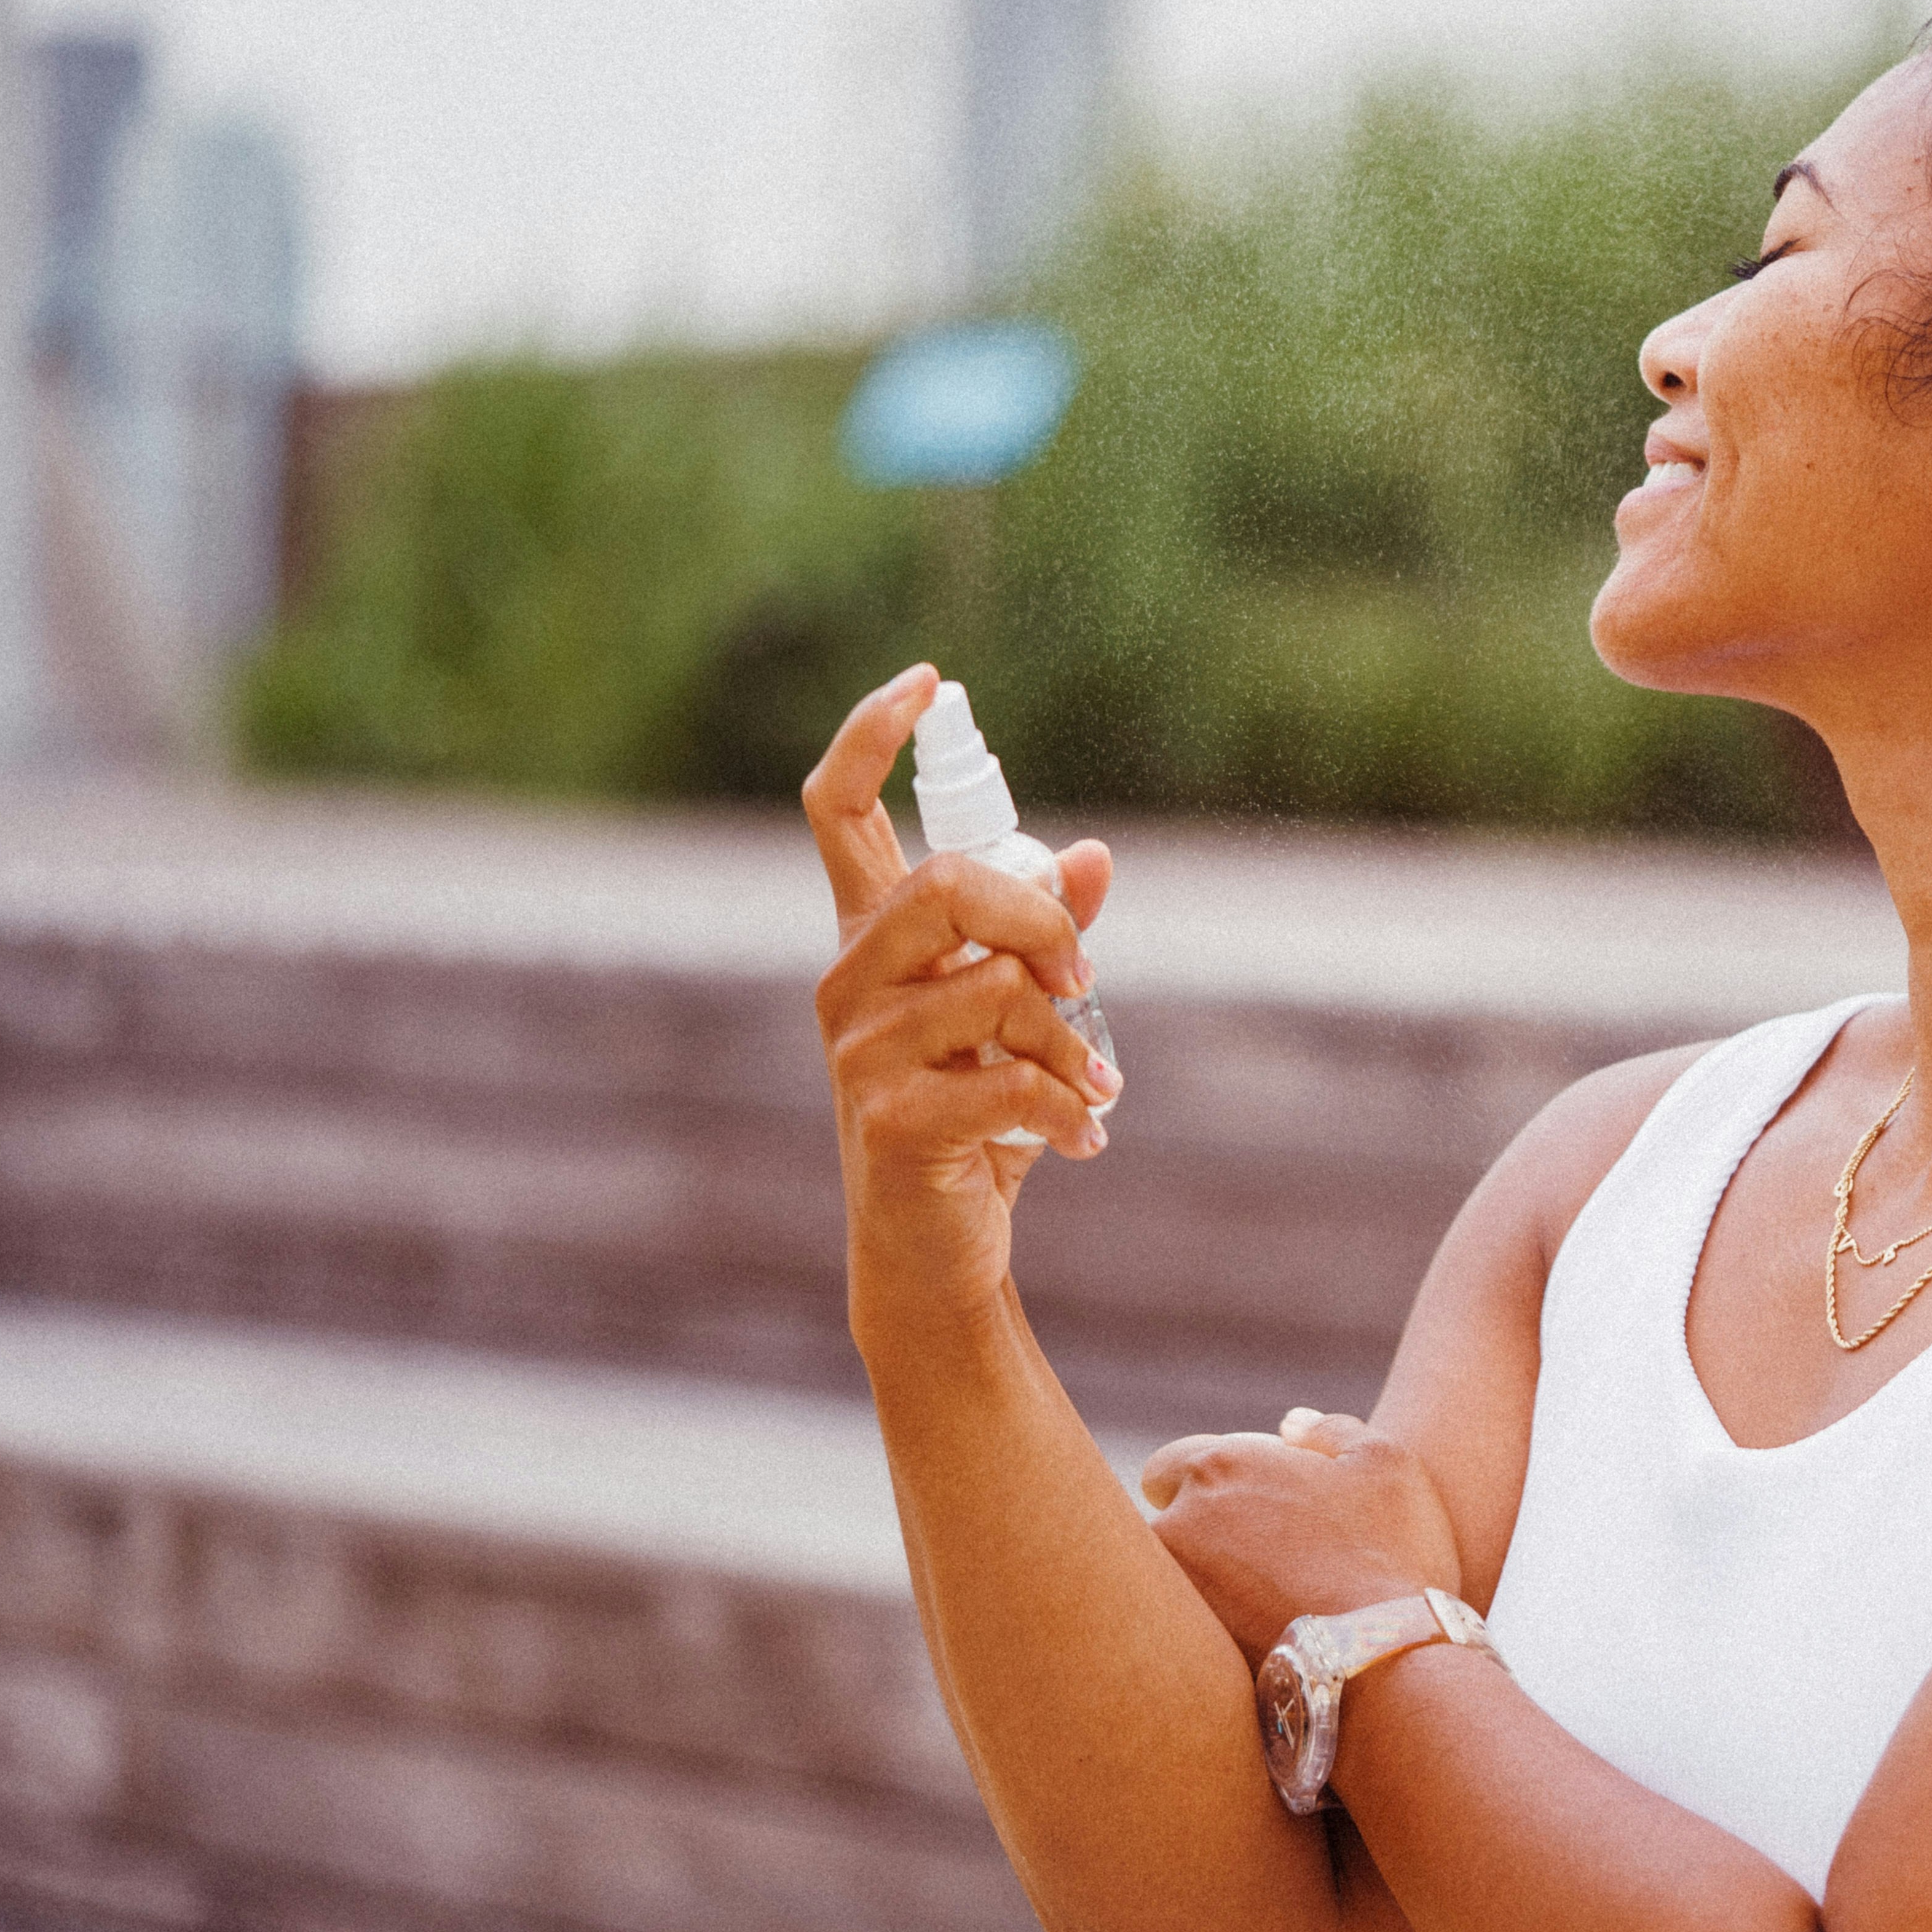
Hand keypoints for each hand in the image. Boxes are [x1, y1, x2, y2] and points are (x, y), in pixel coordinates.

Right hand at [804, 663, 1120, 1290]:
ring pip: (996, 990)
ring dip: (1069, 1043)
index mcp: (872, 942)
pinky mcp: (888, 1120)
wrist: (934, 1249)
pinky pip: (1007, 1081)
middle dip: (1042, 922)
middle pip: (944, 884)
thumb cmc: (973, 1121)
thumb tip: (1095, 855)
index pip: (836, 811)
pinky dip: (1068, 1109)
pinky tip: (1083, 1139)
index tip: (930, 682)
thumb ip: (1045, 939)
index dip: (871, 736)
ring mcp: (858, 1051)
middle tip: (1086, 985)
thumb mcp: (1015, 1020)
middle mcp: (848, 982)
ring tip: (1090, 1091)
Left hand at [1142, 1410, 1467, 1666]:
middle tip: (1257, 1559)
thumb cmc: (1388, 1553)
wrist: (1381, 1663)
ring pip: (1168, 1584)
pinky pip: (1183, 1636)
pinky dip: (1212, 1633)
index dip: (1203, 1483)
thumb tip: (1291, 1425)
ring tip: (1263, 1607)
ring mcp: (1173, 1596)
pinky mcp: (1178, 1655)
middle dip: (1196, 1536)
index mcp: (1217, 1469)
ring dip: (1202, 1587)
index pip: (1169, 1467)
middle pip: (1163, 1527)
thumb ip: (1331, 1431)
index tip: (1243, 1505)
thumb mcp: (1384, 1466)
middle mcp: (1176, 1526)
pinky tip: (1261, 1642)